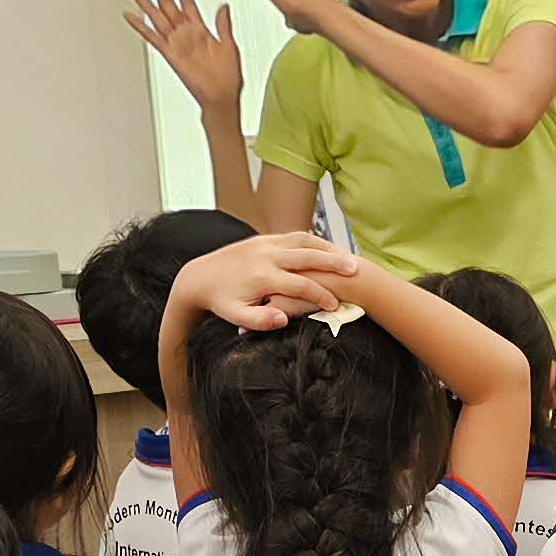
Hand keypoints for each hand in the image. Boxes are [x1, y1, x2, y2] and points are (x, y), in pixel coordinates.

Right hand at [121, 0, 242, 113]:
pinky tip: (130, 15)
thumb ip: (224, 25)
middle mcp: (185, 35)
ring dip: (144, 0)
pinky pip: (153, 37)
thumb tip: (224, 7)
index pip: (187, 3)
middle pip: (167, 3)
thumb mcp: (229, 45)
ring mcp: (176, 43)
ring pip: (156, 16)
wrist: (222, 97)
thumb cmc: (227, 77)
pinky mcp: (170, 54)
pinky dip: (141, 26)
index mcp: (200, 31)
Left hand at [170, 231, 352, 333]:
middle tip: (356, 271)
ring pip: (304, 241)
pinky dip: (314, 241)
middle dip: (334, 264)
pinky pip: (295, 236)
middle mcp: (266, 255)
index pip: (301, 285)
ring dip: (328, 248)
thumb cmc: (219, 300)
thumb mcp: (236, 316)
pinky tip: (326, 249)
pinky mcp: (263, 238)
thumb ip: (259, 320)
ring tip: (347, 257)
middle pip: (308, 257)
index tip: (335, 305)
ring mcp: (265, 243)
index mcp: (262, 276)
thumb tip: (282, 319)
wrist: (199, 277)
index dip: (321, 296)